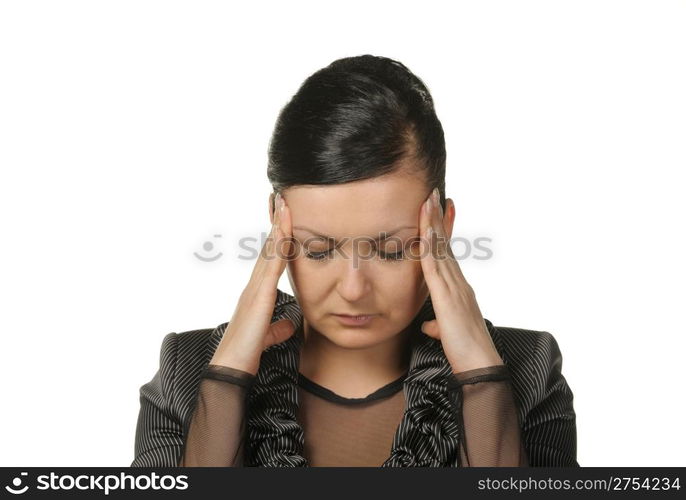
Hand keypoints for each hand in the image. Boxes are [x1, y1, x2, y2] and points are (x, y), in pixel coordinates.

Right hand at [210, 192, 296, 374]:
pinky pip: (271, 266)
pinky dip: (278, 247)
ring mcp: (254, 289)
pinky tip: (285, 231)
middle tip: (282, 198)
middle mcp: (253, 286)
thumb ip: (276, 328)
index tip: (284, 217)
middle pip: (268, 248)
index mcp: (257, 294)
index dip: (277, 238)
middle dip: (276, 223)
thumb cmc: (246, 354)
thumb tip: (287, 325)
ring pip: (269, 251)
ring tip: (284, 203)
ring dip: (278, 226)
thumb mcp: (267, 337)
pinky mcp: (258, 297)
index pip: (270, 260)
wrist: (230, 369)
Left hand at [418, 187, 503, 373]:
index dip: (440, 232)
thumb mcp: (446, 334)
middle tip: (433, 194)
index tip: (437, 211)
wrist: (480, 366)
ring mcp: (455, 289)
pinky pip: (436, 269)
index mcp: (458, 290)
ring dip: (433, 225)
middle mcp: (459, 284)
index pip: (446, 255)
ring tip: (428, 201)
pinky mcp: (448, 299)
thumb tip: (429, 326)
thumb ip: (438, 325)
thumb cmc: (465, 352)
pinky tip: (425, 232)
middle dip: (438, 218)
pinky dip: (431, 249)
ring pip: (441, 251)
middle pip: (445, 245)